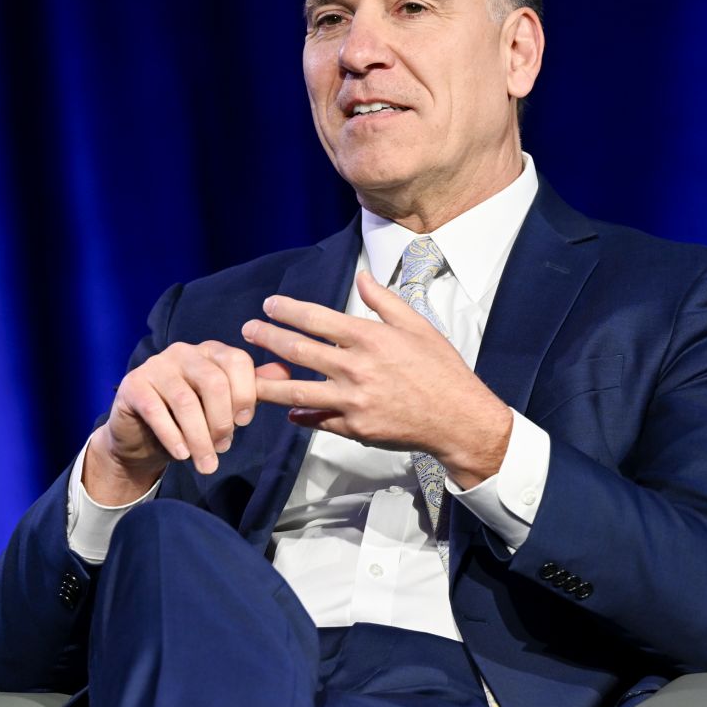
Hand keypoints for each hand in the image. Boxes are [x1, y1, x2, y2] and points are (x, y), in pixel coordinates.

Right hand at [89, 341, 263, 499]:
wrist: (141, 436)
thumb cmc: (188, 418)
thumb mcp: (223, 405)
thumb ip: (251, 389)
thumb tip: (285, 374)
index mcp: (210, 352)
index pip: (237, 361)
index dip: (245, 393)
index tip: (245, 423)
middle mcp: (183, 352)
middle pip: (213, 381)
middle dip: (223, 421)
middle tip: (223, 447)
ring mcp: (156, 366)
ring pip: (186, 401)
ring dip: (200, 437)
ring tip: (207, 463)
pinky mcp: (133, 385)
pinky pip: (156, 410)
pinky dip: (173, 436)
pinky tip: (182, 454)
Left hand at [243, 271, 513, 486]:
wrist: (459, 418)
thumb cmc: (441, 369)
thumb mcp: (417, 326)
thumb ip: (384, 301)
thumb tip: (362, 277)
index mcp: (369, 337)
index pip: (316, 318)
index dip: (287, 310)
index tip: (269, 306)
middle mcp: (356, 367)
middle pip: (298, 350)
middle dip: (268, 338)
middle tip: (248, 331)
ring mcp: (353, 401)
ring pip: (297, 390)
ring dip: (268, 381)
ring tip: (247, 376)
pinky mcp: (355, 428)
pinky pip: (318, 421)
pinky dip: (299, 415)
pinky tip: (287, 410)